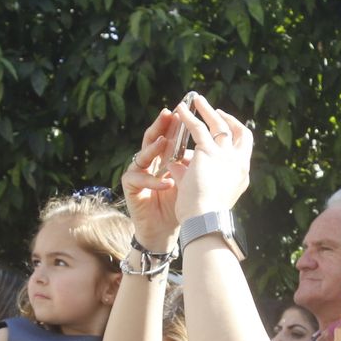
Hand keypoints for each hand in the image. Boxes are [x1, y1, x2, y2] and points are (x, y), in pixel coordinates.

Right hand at [120, 104, 191, 251]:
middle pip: (152, 139)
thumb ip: (194, 162)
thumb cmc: (179, 205)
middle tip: (169, 114)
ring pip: (142, 155)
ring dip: (154, 149)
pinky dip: (154, 181)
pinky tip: (168, 182)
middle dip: (161, 126)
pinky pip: (140, 179)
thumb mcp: (191, 180)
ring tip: (164, 143)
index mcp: (163, 158)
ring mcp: (137, 173)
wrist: (165, 230)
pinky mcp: (130, 187)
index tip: (186, 110)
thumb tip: (210, 143)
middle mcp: (149, 162)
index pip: (168, 136)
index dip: (175, 124)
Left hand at [171, 95, 252, 220]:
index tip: (224, 126)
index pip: (243, 148)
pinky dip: (189, 118)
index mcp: (241, 174)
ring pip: (219, 126)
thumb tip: (176, 162)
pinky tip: (180, 110)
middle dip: (226, 118)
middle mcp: (239, 163)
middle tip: (214, 109)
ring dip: (207, 111)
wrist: (204, 219)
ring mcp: (226, 156)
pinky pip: (198, 129)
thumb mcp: (198, 190)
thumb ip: (189, 173)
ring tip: (196, 100)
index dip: (235, 134)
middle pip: (238, 132)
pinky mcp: (208, 153)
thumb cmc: (201, 214)